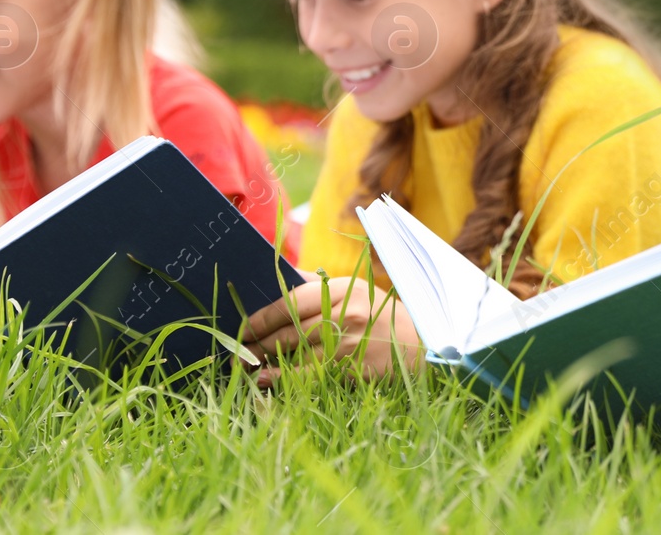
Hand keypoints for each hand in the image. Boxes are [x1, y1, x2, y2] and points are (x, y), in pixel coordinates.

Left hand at [239, 275, 420, 382]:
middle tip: (238, 351)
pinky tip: (265, 381)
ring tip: (245, 366)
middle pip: (291, 329)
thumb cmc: (380, 318)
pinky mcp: (354, 370)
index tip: (244, 326)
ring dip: (266, 362)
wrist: (423, 346)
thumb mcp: (354, 292)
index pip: (293, 300)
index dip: (264, 316)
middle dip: (258, 342)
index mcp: (345, 288)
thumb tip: (280, 280)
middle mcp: (347, 313)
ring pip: (296, 353)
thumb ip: (318, 286)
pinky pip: (310, 375)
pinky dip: (283, 379)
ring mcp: (351, 343)